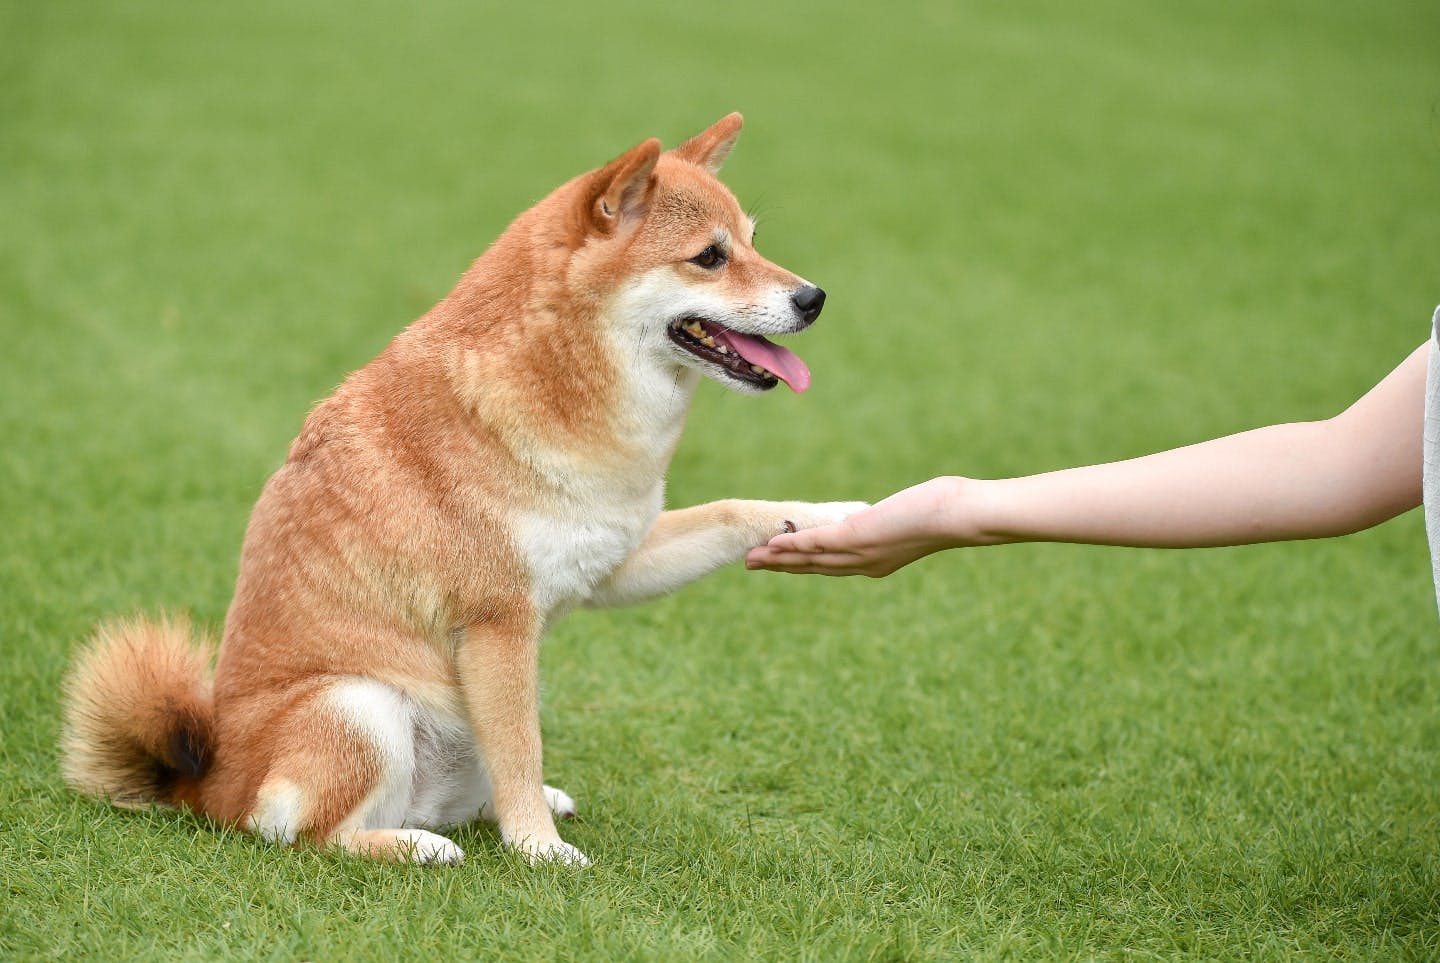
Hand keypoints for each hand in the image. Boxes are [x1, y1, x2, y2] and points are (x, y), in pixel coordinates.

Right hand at [745, 477, 972, 576]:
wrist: (960, 517)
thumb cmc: (947, 512)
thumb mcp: (913, 517)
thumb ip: (896, 518)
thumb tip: (900, 510)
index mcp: (877, 563)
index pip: (832, 565)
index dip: (803, 565)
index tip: (780, 562)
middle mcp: (865, 564)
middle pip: (814, 568)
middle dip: (782, 567)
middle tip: (753, 565)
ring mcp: (860, 552)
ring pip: (810, 559)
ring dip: (779, 559)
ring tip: (752, 558)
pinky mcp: (858, 537)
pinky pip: (817, 542)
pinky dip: (792, 545)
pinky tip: (773, 543)